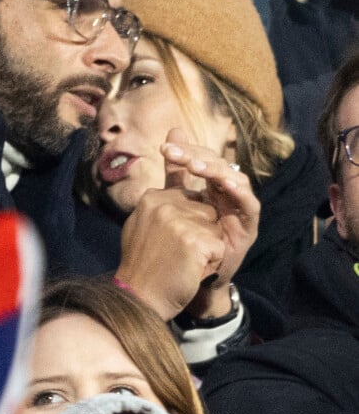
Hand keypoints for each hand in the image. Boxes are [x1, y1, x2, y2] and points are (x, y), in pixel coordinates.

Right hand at [116, 185, 225, 320]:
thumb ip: (158, 202)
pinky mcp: (195, 240)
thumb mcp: (141, 225)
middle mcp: (165, 204)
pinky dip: (210, 263)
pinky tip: (190, 270)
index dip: (189, 223)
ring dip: (207, 248)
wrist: (140, 298)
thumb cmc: (142, 266)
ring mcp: (180, 221)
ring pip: (215, 228)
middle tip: (177, 254)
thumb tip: (170, 173)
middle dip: (201, 234)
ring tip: (184, 262)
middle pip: (207, 211)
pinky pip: (219, 247)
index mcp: (152, 197)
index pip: (191, 199)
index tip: (171, 243)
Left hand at [161, 128, 259, 317]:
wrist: (190, 279)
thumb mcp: (176, 204)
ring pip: (235, 180)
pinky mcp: (249, 227)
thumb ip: (175, 173)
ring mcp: (241, 210)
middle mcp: (229, 194)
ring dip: (216, 170)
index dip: (186, 152)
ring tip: (196, 165)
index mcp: (212, 186)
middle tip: (175, 154)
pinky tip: (224, 183)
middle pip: (219, 165)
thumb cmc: (185, 241)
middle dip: (197, 157)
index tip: (164, 150)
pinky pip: (250, 205)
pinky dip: (239, 192)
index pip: (203, 159)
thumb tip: (173, 133)